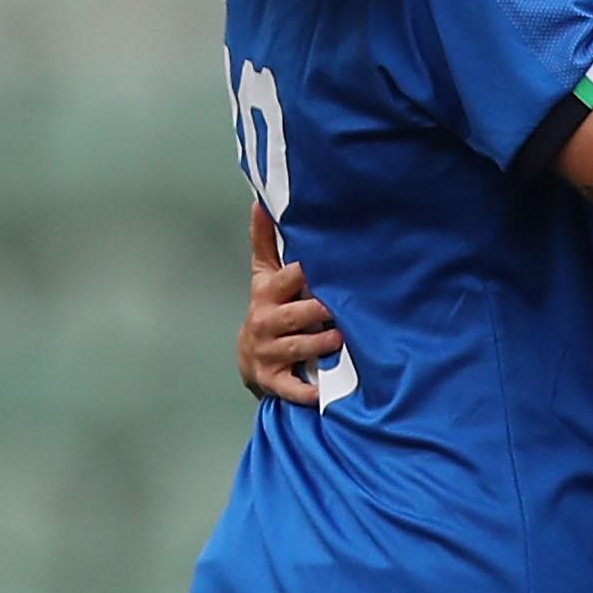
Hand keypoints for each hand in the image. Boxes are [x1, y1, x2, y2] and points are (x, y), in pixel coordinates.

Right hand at [238, 204, 341, 408]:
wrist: (250, 357)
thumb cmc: (269, 307)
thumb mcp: (264, 274)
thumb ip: (265, 240)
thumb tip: (260, 200)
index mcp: (267, 293)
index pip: (287, 278)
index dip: (307, 272)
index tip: (328, 264)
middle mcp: (266, 322)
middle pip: (296, 314)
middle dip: (319, 311)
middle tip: (341, 307)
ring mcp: (269, 352)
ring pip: (299, 346)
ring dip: (322, 342)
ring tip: (342, 337)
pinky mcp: (274, 380)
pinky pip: (292, 387)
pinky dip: (307, 391)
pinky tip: (323, 390)